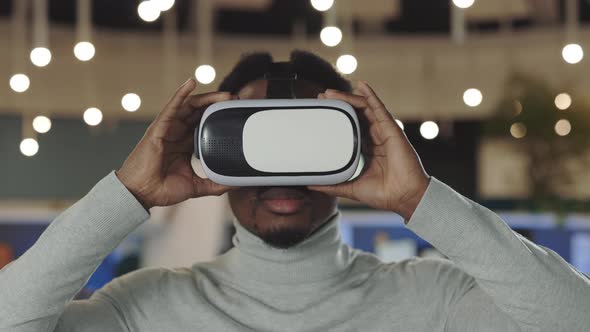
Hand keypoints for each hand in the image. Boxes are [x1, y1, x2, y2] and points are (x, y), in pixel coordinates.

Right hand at [116, 78, 234, 208]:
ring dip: (206, 98)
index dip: (220, 117)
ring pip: (189, 106)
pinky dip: (180, 94)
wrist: (142, 194)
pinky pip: (171, 107)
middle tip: (235, 99)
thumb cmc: (163, 189)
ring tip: (224, 94)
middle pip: (200, 112)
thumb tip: (235, 184)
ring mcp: (168, 130)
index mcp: (186, 145)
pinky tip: (191, 83)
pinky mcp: (158, 128)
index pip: (205, 125)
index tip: (236, 113)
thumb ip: (215, 184)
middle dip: (217, 104)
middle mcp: (177, 134)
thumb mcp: (196, 186)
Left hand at [308, 81, 429, 219]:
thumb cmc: (384, 194)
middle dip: (338, 104)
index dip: (336, 118)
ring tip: (330, 92)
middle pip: (355, 115)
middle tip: (321, 97)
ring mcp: (384, 132)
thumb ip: (332, 184)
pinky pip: (379, 108)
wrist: (404, 197)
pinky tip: (361, 85)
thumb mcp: (350, 187)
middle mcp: (375, 138)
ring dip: (347, 98)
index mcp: (367, 150)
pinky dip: (370, 95)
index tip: (321, 111)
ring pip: (364, 108)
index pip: (349, 128)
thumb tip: (311, 184)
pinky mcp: (392, 129)